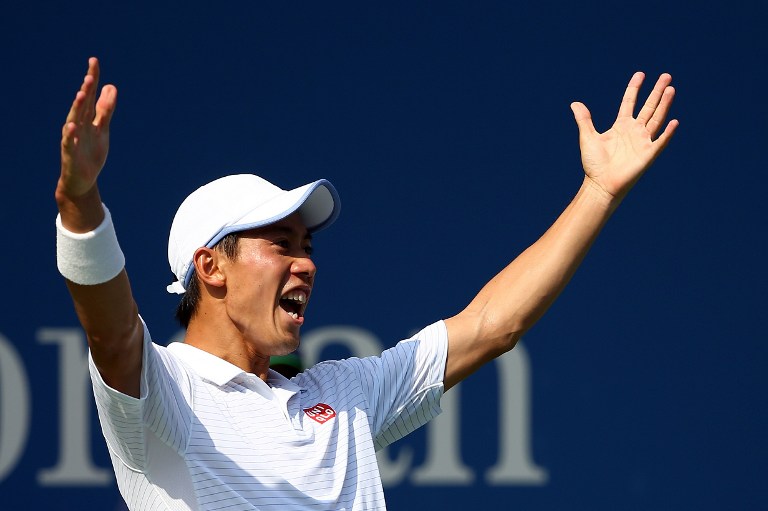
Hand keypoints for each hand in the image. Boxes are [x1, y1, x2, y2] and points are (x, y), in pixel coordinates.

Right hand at [58, 58, 116, 199]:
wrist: (82, 179)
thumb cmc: (91, 151)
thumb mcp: (102, 129)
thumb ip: (105, 109)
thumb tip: (111, 86)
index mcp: (87, 118)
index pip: (90, 95)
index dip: (93, 78)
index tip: (94, 60)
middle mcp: (78, 124)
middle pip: (82, 105)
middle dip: (86, 91)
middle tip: (90, 76)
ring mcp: (73, 139)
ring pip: (74, 120)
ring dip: (77, 108)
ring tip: (81, 94)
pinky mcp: (70, 154)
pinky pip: (69, 143)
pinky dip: (70, 135)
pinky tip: (72, 126)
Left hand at [571, 72, 677, 201]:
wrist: (600, 184)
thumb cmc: (594, 164)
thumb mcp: (587, 137)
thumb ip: (584, 120)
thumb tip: (575, 103)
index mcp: (621, 126)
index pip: (629, 102)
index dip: (635, 88)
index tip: (641, 74)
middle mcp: (634, 131)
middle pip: (649, 107)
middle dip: (657, 92)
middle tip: (666, 76)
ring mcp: (642, 142)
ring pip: (657, 119)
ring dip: (664, 105)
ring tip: (671, 89)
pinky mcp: (648, 155)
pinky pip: (660, 142)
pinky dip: (667, 133)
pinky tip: (675, 122)